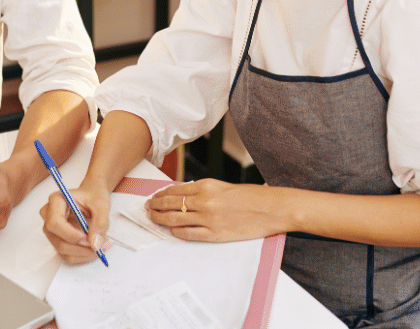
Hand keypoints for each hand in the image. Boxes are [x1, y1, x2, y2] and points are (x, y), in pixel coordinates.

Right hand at [40, 185, 112, 263]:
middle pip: (57, 240)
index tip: (89, 238)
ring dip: (84, 253)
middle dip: (80, 247)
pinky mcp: (58, 240)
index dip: (71, 234)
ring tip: (102, 245)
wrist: (92, 197)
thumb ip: (100, 222)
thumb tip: (95, 243)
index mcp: (56, 201)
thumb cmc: (93, 196)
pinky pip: (67, 255)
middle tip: (100, 244)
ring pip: (63, 250)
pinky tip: (95, 247)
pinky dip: (83, 255)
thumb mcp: (101, 204)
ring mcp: (52, 230)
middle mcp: (49, 216)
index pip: (55, 223)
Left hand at [146, 179, 281, 242]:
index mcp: (207, 186)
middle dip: (154, 206)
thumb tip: (184, 197)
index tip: (153, 197)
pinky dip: (176, 232)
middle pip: (170, 204)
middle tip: (146, 208)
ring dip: (160, 219)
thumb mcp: (224, 187)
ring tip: (152, 218)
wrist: (272, 209)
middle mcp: (204, 201)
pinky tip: (171, 230)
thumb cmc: (252, 197)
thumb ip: (204, 192)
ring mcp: (208, 219)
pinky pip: (188, 234)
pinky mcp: (215, 234)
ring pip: (174, 219)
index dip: (160, 194)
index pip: (175, 190)